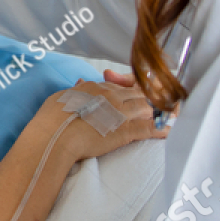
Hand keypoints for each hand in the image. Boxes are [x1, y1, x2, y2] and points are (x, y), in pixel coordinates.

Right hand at [30, 79, 165, 162]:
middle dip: (147, 98)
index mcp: (95, 88)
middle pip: (136, 93)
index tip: (130, 97)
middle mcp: (110, 96)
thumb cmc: (51, 119)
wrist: (54, 136)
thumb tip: (80, 84)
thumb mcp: (61, 97)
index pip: (117, 87)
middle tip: (157, 103)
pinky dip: (160, 129)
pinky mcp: (125, 131)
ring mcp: (119, 113)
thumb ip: (74, 91)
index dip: (126, 91)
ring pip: (146, 107)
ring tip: (165, 116)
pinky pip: (148, 128)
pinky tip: (168, 131)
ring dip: (156, 112)